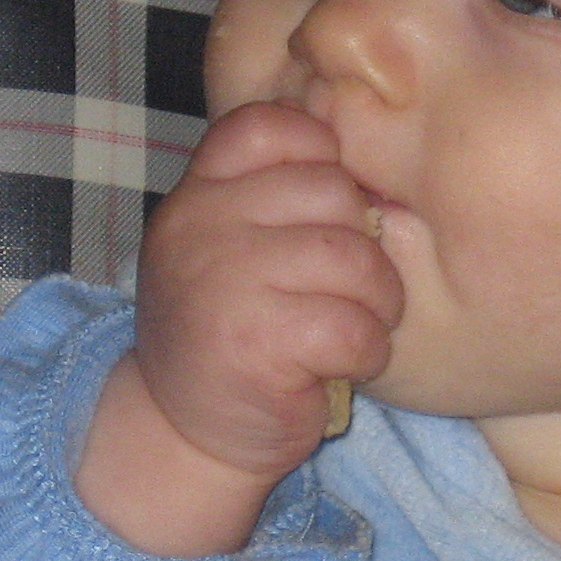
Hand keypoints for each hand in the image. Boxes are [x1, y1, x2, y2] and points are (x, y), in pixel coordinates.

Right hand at [75, 102, 399, 554]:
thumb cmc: (230, 332)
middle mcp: (200, 226)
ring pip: (354, 259)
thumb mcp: (230, 247)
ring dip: (376, 303)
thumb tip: (372, 175)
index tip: (326, 216)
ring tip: (352, 328)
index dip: (321, 159)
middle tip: (351, 292)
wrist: (184, 434)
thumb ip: (275, 196)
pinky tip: (342, 365)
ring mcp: (223, 283)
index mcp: (198, 193)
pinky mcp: (255, 344)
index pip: (271, 127)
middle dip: (366, 247)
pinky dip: (366, 351)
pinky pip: (354, 326)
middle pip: (334, 192)